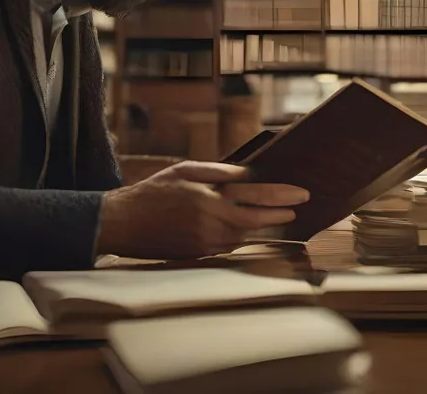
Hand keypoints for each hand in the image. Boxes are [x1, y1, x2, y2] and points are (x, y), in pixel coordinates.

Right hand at [95, 161, 308, 259]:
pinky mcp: (199, 255)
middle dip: (279, 215)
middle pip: (256, 222)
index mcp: (209, 198)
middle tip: (296, 208)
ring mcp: (205, 243)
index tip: (302, 194)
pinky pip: (227, 245)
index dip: (281, 196)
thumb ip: (219, 172)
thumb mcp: (185, 170)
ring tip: (273, 214)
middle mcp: (211, 223)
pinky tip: (238, 226)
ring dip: (257, 225)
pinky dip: (236, 234)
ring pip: (243, 235)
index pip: (255, 198)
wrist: (124, 223)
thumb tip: (248, 174)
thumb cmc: (154, 192)